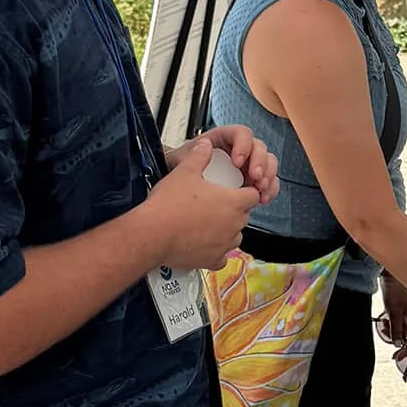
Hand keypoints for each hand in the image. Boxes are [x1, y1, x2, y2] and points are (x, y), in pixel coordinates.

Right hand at [143, 140, 257, 271]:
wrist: (152, 234)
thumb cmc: (169, 204)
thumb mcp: (185, 172)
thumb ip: (200, 156)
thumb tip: (206, 145)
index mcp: (234, 202)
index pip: (253, 194)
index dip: (245, 191)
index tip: (235, 190)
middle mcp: (235, 225)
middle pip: (243, 215)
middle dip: (233, 210)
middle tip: (213, 204)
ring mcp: (225, 245)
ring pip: (234, 236)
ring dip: (225, 230)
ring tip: (205, 223)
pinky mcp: (213, 260)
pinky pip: (221, 257)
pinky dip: (215, 251)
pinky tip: (203, 244)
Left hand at [185, 124, 279, 206]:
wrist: (182, 185)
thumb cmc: (184, 167)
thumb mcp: (185, 159)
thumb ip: (194, 154)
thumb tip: (203, 147)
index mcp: (225, 138)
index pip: (242, 134)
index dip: (243, 146)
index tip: (237, 162)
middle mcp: (239, 148)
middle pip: (259, 148)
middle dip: (260, 163)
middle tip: (254, 177)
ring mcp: (248, 164)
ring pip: (268, 162)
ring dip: (268, 176)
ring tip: (260, 189)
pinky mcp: (252, 180)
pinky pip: (269, 181)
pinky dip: (270, 189)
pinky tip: (263, 198)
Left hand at [376, 279, 406, 378]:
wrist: (391, 277)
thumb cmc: (394, 292)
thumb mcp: (393, 313)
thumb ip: (396, 329)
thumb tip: (398, 344)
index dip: (406, 351)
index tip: (397, 357)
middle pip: (405, 337)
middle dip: (394, 337)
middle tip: (386, 333)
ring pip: (399, 331)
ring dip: (390, 329)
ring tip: (384, 320)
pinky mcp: (401, 313)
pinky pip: (395, 324)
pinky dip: (389, 323)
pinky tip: (385, 316)